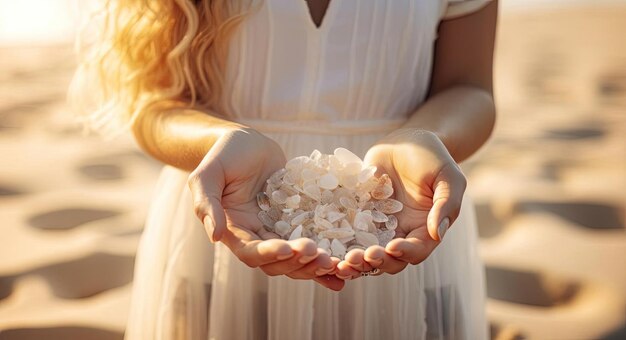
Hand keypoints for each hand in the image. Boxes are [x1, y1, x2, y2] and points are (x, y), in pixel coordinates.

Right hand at [188, 127, 343, 289]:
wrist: (247, 142)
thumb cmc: (224, 155)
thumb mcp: (207, 174)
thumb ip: (207, 203)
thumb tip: (214, 236)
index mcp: (234, 230)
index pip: (250, 252)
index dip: (269, 254)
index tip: (289, 248)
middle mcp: (256, 236)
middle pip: (277, 263)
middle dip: (298, 263)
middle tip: (322, 255)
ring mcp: (278, 230)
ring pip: (296, 259)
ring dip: (314, 265)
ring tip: (336, 262)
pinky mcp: (297, 221)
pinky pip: (312, 241)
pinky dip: (325, 257)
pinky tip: (344, 266)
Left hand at [335, 129, 466, 277]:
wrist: (407, 140)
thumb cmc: (434, 158)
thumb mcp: (449, 178)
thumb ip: (445, 205)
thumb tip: (438, 233)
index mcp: (426, 230)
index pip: (417, 250)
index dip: (405, 253)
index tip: (392, 247)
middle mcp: (402, 233)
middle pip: (391, 260)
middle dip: (377, 262)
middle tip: (360, 256)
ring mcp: (380, 226)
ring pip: (368, 253)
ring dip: (356, 261)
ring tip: (343, 260)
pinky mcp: (360, 215)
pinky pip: (350, 232)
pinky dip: (340, 243)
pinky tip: (328, 245)